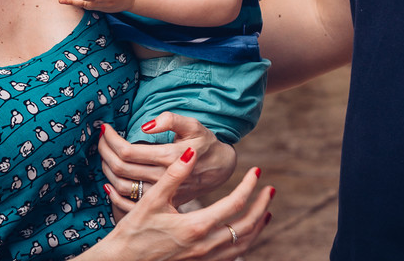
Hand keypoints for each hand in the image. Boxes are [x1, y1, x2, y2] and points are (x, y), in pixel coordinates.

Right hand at [92, 143, 273, 260]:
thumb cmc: (134, 231)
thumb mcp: (151, 200)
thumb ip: (174, 176)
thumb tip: (190, 153)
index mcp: (196, 226)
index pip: (235, 204)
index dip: (248, 186)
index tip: (256, 171)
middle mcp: (206, 245)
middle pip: (247, 226)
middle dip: (262, 206)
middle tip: (270, 190)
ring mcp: (204, 259)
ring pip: (243, 244)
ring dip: (258, 227)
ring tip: (266, 212)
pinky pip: (232, 256)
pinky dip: (245, 244)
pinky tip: (245, 235)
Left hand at [99, 113, 236, 207]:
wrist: (220, 169)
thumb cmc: (205, 143)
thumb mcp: (194, 125)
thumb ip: (171, 120)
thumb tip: (146, 125)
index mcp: (169, 157)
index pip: (127, 151)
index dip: (111, 139)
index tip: (105, 128)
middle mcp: (163, 179)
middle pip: (121, 168)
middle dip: (105, 151)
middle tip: (101, 138)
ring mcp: (161, 194)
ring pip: (121, 186)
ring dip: (107, 169)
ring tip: (104, 154)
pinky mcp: (160, 203)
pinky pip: (130, 204)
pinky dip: (113, 195)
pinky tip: (108, 182)